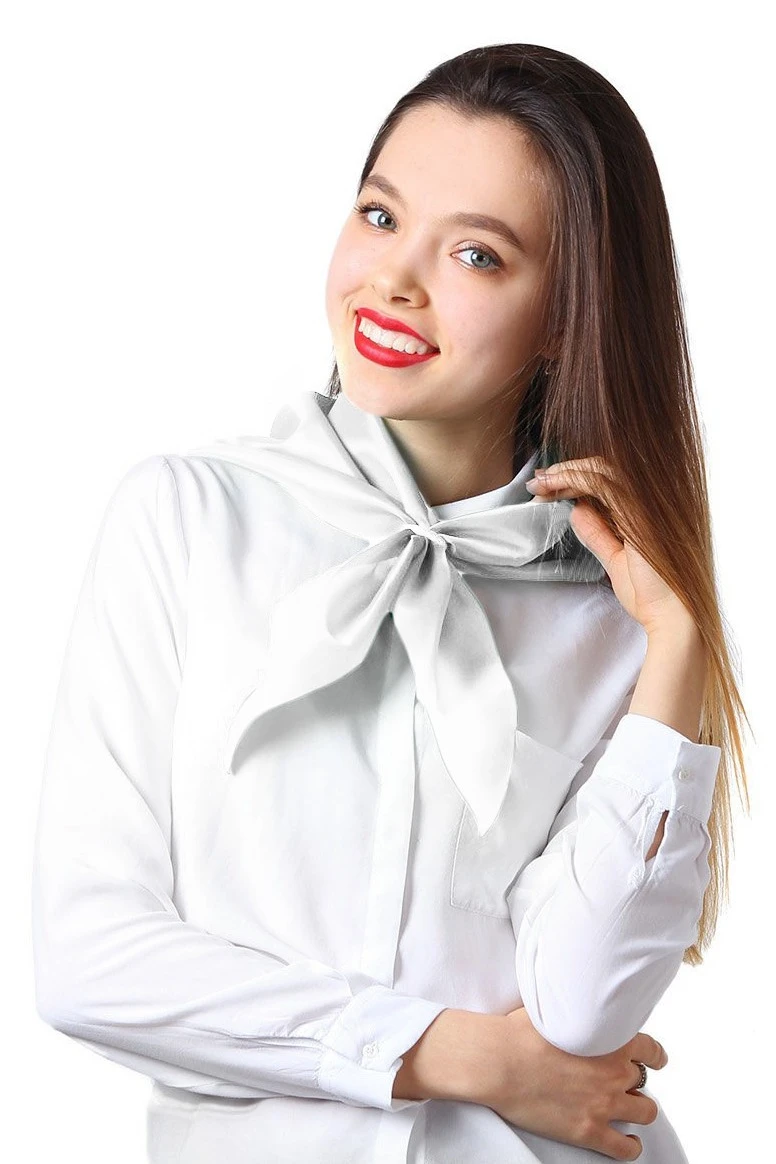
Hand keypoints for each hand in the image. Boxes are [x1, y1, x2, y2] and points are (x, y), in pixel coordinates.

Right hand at [487, 1005, 666, 1159]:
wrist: (501, 1061)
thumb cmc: (519, 1033)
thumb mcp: (556, 1011)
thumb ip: (577, 1017)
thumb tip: (573, 1013)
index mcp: (610, 1039)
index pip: (649, 1048)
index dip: (654, 1055)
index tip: (655, 1059)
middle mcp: (614, 1072)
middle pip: (642, 1080)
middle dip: (633, 1080)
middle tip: (622, 1081)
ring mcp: (604, 1103)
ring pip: (644, 1111)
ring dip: (640, 1110)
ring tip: (633, 1110)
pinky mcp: (590, 1131)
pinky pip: (625, 1147)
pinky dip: (631, 1146)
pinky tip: (629, 1143)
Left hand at [526, 457, 692, 635]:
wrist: (673, 614)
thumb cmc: (652, 593)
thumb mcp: (615, 559)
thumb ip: (598, 533)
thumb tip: (577, 510)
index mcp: (648, 509)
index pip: (610, 478)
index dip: (577, 478)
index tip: (548, 487)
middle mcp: (652, 498)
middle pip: (604, 468)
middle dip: (566, 472)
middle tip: (538, 482)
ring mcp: (649, 500)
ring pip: (602, 469)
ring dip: (566, 474)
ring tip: (540, 484)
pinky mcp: (641, 508)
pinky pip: (603, 483)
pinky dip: (576, 481)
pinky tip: (555, 489)